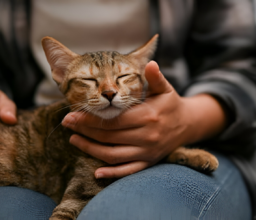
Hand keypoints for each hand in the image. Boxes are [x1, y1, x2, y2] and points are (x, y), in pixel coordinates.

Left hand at [62, 61, 225, 178]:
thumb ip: (155, 77)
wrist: (188, 125)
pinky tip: (96, 173)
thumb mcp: (165, 88)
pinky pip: (128, 170)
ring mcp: (148, 151)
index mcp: (148, 116)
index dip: (91, 118)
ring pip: (114, 155)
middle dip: (85, 131)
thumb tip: (149, 64)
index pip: (113, 119)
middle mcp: (147, 136)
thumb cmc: (170, 104)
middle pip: (109, 136)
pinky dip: (112, 173)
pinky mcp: (149, 162)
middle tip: (67, 124)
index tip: (72, 114)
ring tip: (74, 139)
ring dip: (91, 149)